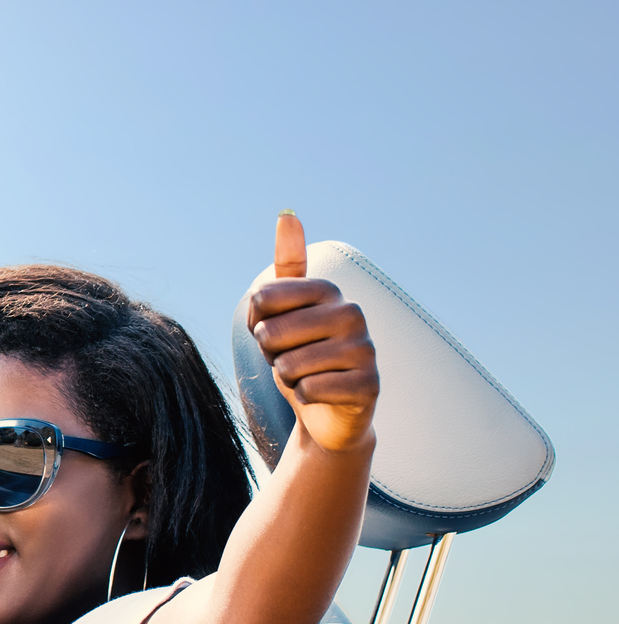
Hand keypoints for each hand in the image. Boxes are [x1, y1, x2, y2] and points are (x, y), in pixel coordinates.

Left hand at [244, 212, 377, 454]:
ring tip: (306, 375)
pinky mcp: (369, 386)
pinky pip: (309, 390)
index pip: (260, 298)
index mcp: (328, 289)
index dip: (256, 322)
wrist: (326, 409)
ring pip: (288, 365)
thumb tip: (288, 214)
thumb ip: (287, 264)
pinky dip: (304, 397)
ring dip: (287, 377)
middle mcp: (352, 313)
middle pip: (271, 332)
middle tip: (291, 357)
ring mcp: (365, 349)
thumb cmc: (300, 352)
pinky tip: (321, 394)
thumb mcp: (283, 308)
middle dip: (270, 353)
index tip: (275, 329)